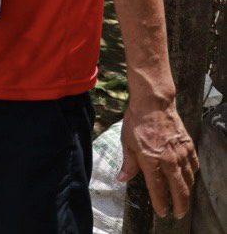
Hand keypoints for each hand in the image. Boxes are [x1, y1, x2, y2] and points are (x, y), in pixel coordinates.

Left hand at [118, 101, 198, 217]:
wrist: (154, 103)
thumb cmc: (137, 122)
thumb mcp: (127, 143)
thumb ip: (128, 164)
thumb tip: (122, 179)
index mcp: (151, 160)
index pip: (158, 189)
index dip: (161, 203)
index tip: (162, 213)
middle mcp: (169, 160)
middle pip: (179, 189)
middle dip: (180, 205)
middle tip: (179, 214)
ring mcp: (181, 153)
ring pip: (189, 180)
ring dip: (187, 192)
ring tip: (184, 200)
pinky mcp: (189, 146)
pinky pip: (194, 166)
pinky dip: (193, 175)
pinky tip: (190, 179)